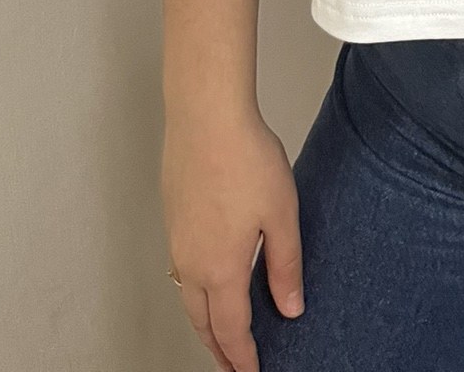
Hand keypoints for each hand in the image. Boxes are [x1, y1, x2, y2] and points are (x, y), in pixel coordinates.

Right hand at [162, 108, 304, 371]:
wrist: (205, 115)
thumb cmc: (245, 158)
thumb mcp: (282, 214)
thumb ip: (285, 266)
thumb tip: (290, 308)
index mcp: (220, 269)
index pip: (231, 330)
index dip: (242, 357)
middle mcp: (191, 262)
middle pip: (202, 322)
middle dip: (219, 349)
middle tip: (233, 365)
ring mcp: (177, 240)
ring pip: (188, 298)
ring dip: (204, 322)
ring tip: (220, 332)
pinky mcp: (173, 218)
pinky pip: (182, 271)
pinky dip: (195, 292)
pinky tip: (209, 280)